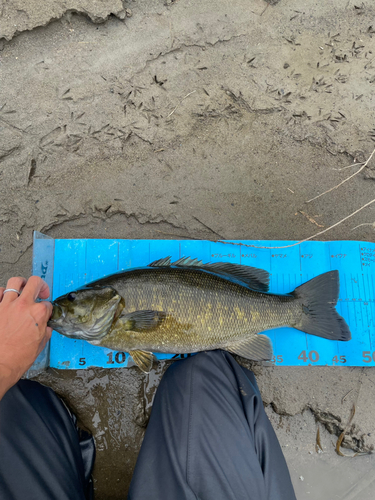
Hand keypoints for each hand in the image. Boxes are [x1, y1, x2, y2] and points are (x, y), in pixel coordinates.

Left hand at [0, 276, 52, 399]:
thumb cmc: (18, 358)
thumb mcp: (39, 345)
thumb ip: (45, 332)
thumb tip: (46, 328)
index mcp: (39, 314)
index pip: (47, 304)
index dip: (47, 309)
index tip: (45, 314)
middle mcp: (24, 305)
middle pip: (35, 282)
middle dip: (40, 286)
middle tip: (40, 293)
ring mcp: (7, 305)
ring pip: (16, 281)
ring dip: (22, 284)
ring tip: (23, 289)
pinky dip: (3, 292)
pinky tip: (5, 298)